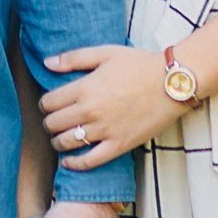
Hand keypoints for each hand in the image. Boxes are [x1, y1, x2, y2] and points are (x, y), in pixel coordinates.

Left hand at [39, 42, 176, 170]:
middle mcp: (90, 111)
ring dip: (58, 142)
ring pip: (66, 143)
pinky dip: (75, 164)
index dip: (45, 104)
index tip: (49, 105)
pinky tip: (69, 162)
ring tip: (60, 138)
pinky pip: (90, 161)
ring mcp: (104, 130)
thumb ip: (73, 58)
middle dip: (49, 123)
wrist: (172, 83)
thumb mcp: (105, 53)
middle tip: (54, 121)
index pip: (49, 102)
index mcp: (84, 88)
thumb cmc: (140, 64)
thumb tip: (47, 63)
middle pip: (53, 124)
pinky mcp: (119, 145)